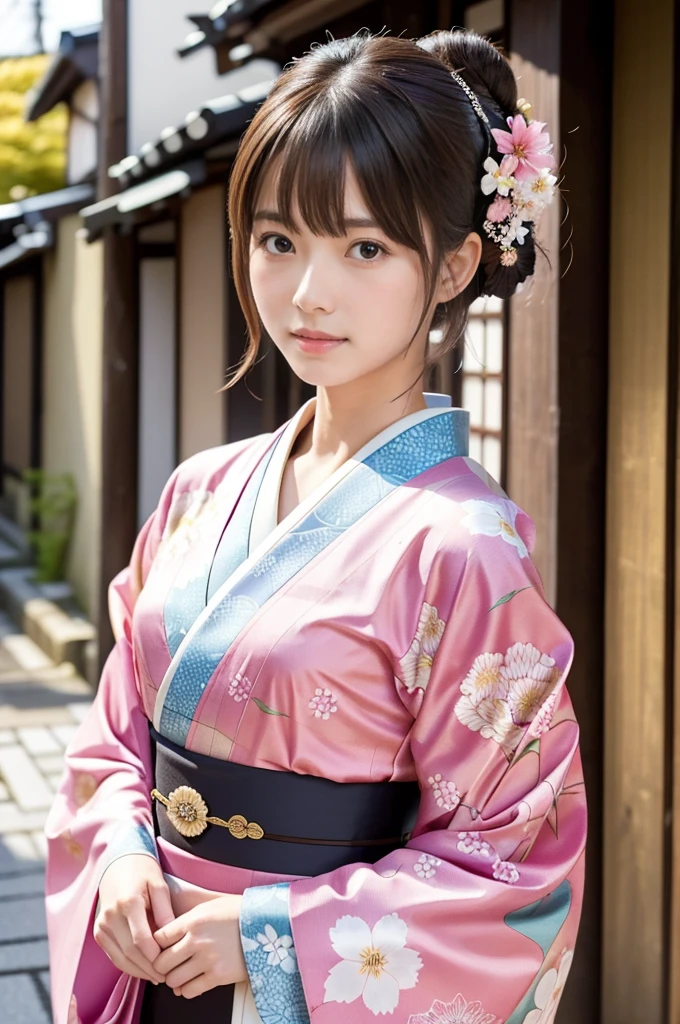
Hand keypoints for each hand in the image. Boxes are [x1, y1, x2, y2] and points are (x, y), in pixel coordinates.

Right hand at [94, 854, 174, 983]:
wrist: (119, 862)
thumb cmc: (144, 872)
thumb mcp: (159, 885)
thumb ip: (165, 911)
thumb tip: (171, 938)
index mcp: (128, 903)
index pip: (141, 940)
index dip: (155, 957)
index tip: (170, 964)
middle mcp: (111, 916)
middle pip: (130, 952)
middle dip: (148, 968)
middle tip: (166, 976)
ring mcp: (102, 925)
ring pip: (120, 958)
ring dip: (138, 971)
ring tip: (156, 976)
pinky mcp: (98, 931)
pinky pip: (113, 955)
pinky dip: (127, 965)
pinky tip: (142, 969)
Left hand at [153, 894, 246, 997]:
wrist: (267, 923)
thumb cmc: (237, 912)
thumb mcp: (209, 906)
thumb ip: (187, 919)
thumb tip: (167, 935)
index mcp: (193, 920)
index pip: (159, 938)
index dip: (156, 944)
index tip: (160, 947)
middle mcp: (197, 941)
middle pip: (162, 962)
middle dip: (161, 965)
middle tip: (167, 964)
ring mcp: (207, 960)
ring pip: (173, 980)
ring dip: (173, 979)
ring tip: (180, 973)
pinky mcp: (218, 976)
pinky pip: (190, 991)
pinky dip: (186, 990)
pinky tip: (191, 982)